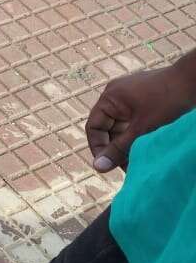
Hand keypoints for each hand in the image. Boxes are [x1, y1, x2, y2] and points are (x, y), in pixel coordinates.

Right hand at [85, 57, 195, 172]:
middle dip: (116, 148)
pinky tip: (146, 147)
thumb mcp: (142, 129)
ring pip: (122, 126)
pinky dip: (137, 134)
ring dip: (127, 143)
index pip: (94, 127)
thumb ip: (119, 149)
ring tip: (138, 160)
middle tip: (126, 167)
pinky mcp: (144, 99)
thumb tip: (98, 168)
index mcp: (110, 98)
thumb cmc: (169, 101)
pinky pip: (133, 120)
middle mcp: (116, 95)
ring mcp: (130, 96)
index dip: (98, 148)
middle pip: (108, 128)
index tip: (108, 165)